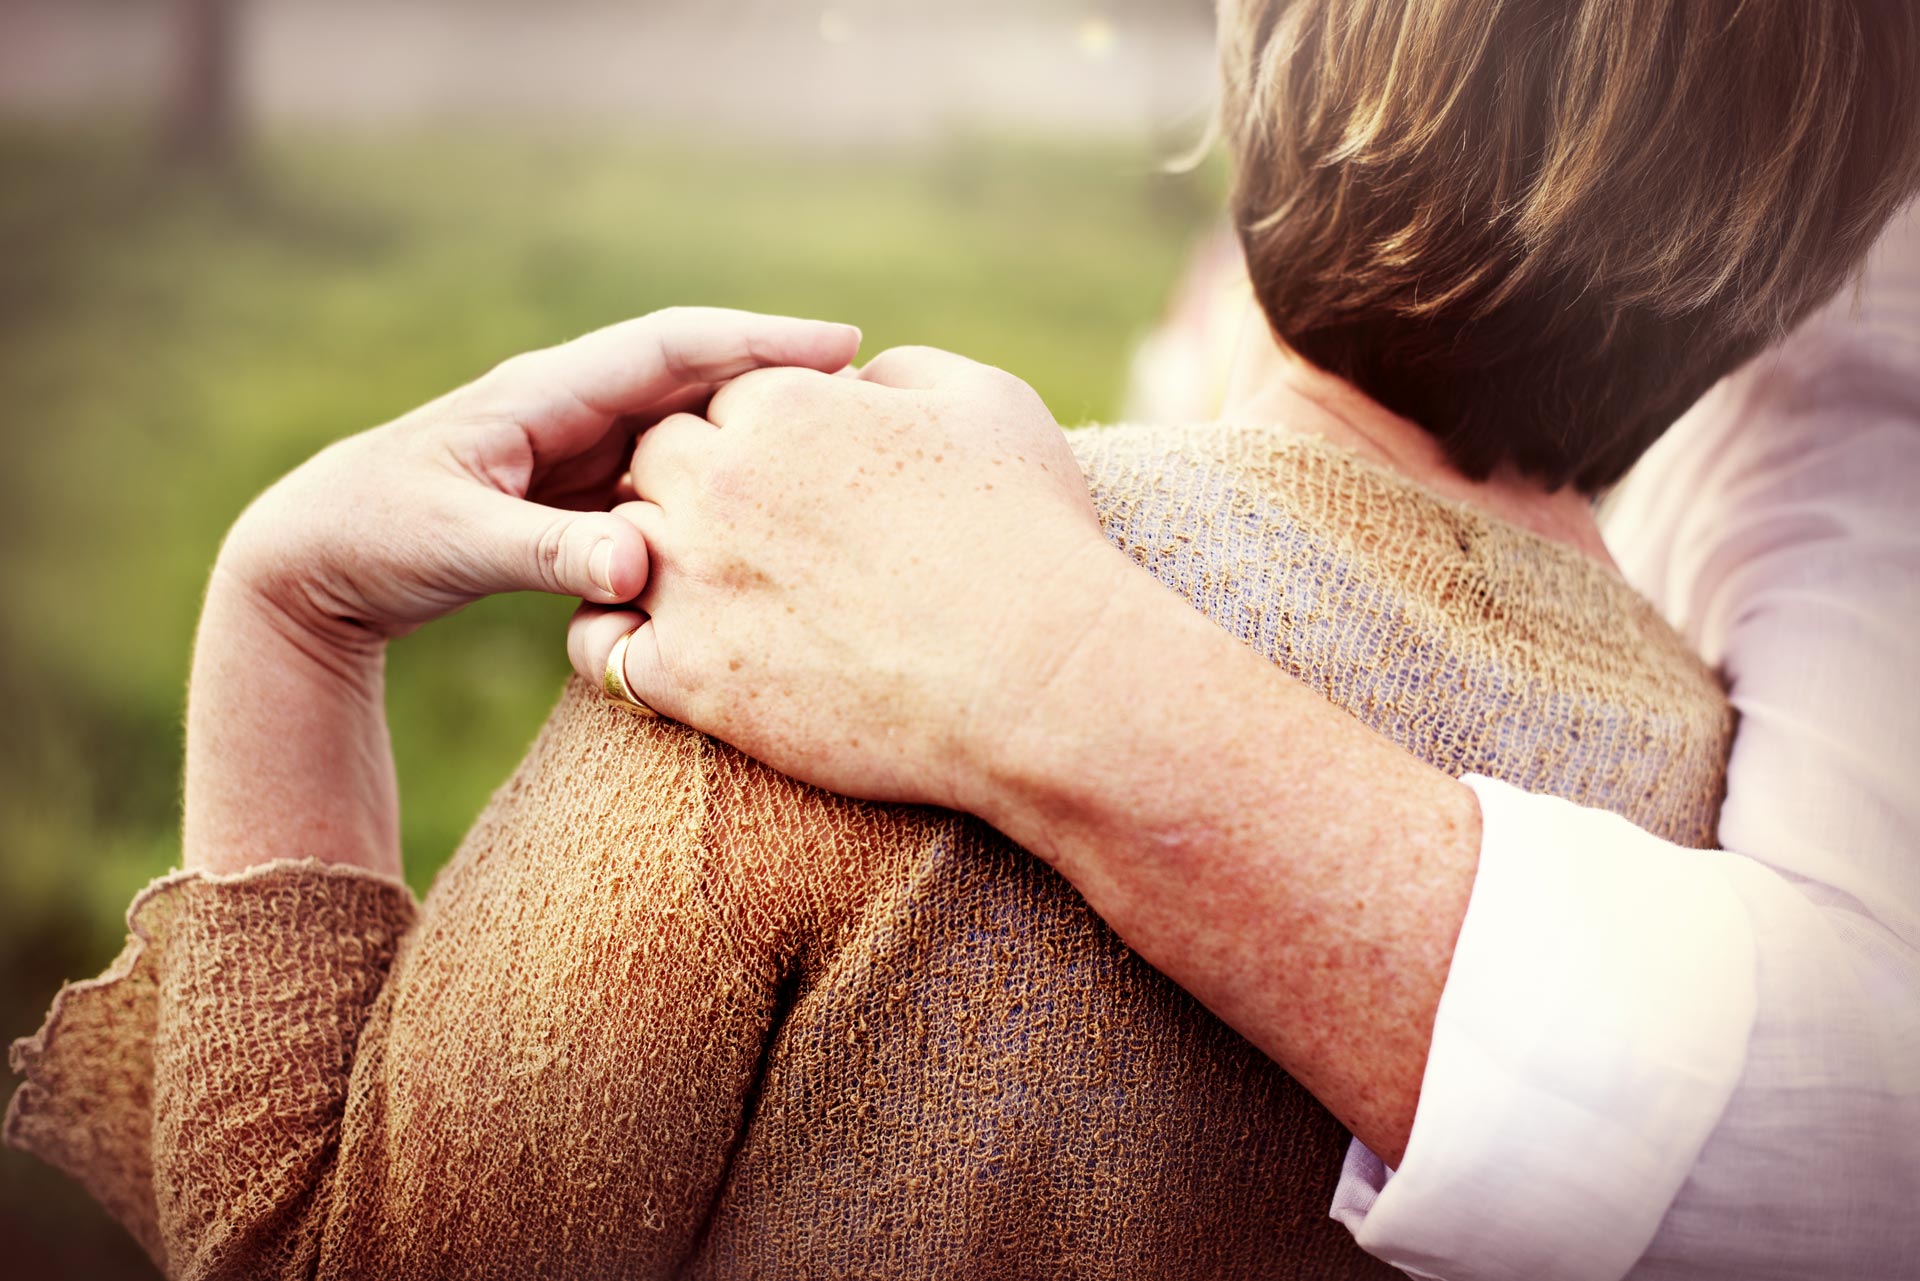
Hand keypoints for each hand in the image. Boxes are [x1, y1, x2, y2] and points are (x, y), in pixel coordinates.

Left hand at [216, 308, 861, 651]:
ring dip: (756, 426)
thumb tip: (640, 567)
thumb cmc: (371, 536)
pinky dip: (720, 479)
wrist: (313, 563)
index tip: (844, 345)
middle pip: (696, 373)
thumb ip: (547, 555)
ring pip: (688, 424)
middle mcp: (570, 406)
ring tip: (842, 441)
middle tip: (873, 389)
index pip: (672, 346)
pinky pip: (668, 475)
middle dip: (779, 372)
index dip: (759, 340)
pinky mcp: (577, 491)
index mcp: (545, 393)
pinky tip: (768, 503)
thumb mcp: (455, 545)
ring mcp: (577, 447)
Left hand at [568, 346, 1133, 809]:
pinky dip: (617, 648)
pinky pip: (603, 652)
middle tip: (746, 532)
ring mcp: (696, 582)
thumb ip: (906, 370)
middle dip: (688, 486)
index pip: (723, 401)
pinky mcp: (692, 678)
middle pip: (655, 463)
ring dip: (649, 560)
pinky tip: (667, 655)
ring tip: (705, 592)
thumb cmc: (1029, 536)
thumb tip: (860, 380)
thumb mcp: (989, 402)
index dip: (755, 436)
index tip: (798, 480)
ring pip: (619, 549)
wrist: (1037, 679)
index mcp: (785, 409)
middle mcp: (721, 485)